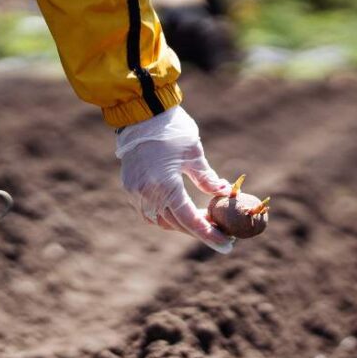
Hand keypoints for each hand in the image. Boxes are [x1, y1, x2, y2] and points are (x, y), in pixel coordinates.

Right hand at [116, 106, 233, 253]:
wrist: (140, 112)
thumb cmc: (172, 129)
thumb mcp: (194, 154)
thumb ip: (207, 178)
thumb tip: (224, 193)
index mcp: (165, 185)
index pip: (190, 220)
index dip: (209, 234)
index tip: (227, 245)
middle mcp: (147, 193)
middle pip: (176, 224)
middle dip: (198, 231)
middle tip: (220, 233)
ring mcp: (135, 192)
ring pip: (160, 221)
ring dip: (181, 225)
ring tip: (202, 222)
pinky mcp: (129, 187)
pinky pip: (148, 212)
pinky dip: (165, 216)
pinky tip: (180, 213)